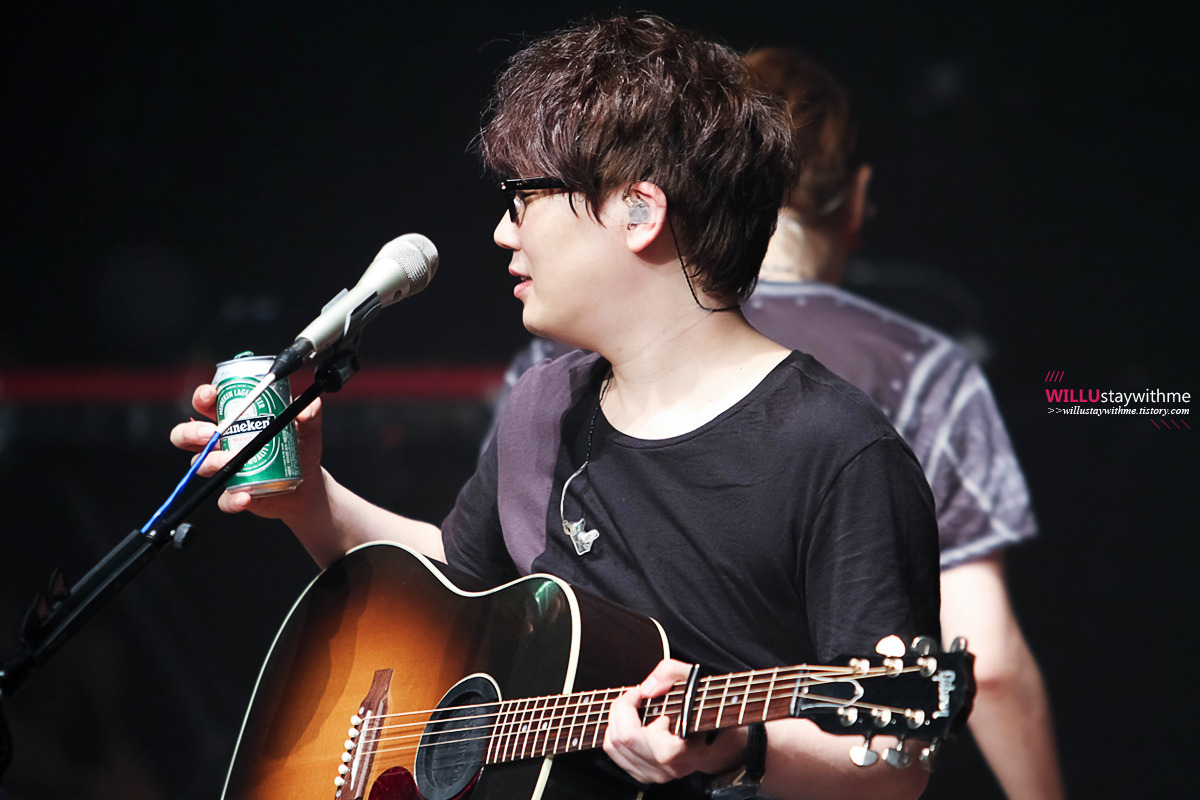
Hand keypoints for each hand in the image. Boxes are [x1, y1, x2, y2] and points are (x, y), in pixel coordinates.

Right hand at [168, 383, 325, 521]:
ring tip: (232, 460)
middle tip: (211, 433)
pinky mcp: (233, 494)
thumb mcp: (308, 429)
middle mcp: (222, 444)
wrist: (308, 486)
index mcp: (234, 421)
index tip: (211, 395)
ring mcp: (224, 470)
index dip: (203, 396)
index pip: (207, 403)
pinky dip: (232, 499)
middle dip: (192, 432)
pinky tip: (246, 496)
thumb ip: (310, 415)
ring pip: (200, 465)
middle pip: (187, 434)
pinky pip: (224, 499)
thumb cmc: (299, 450)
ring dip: (211, 462)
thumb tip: (308, 407)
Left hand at [604, 659, 736, 783]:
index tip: (639, 691)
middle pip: (618, 740)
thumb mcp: (695, 679)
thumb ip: (670, 673)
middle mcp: (663, 768)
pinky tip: (634, 722)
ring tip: (633, 708)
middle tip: (634, 696)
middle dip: (619, 710)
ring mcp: (655, 775)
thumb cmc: (711, 708)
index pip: (630, 734)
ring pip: (613, 749)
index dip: (627, 705)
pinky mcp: (648, 776)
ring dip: (616, 722)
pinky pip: (618, 756)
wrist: (725, 741)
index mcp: (674, 751)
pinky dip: (618, 734)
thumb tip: (646, 689)